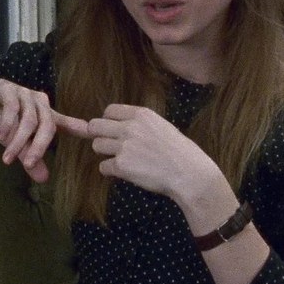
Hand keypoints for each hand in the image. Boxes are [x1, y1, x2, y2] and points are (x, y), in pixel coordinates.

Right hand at [0, 72, 87, 182]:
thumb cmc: (3, 118)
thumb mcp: (17, 141)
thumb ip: (30, 158)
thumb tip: (44, 180)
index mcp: (46, 113)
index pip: (64, 123)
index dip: (78, 128)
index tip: (91, 134)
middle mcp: (40, 102)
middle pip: (47, 125)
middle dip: (39, 147)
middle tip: (30, 164)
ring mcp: (25, 94)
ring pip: (29, 119)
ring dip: (18, 141)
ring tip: (8, 158)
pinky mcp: (8, 90)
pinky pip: (12, 106)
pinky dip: (8, 122)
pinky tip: (2, 135)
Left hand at [87, 104, 221, 201]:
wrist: (188, 173)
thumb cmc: (180, 151)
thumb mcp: (161, 126)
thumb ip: (139, 123)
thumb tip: (117, 125)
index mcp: (141, 114)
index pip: (109, 110)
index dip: (108, 120)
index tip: (113, 129)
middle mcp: (129, 127)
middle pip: (95, 126)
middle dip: (98, 135)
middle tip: (109, 144)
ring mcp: (124, 146)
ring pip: (96, 146)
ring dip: (105, 153)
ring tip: (122, 159)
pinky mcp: (121, 166)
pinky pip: (103, 167)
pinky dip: (111, 171)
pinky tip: (125, 172)